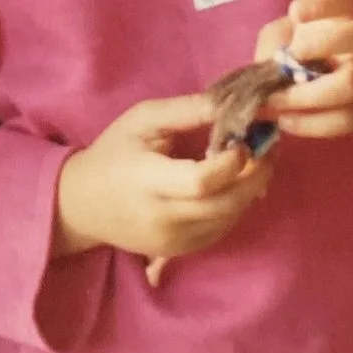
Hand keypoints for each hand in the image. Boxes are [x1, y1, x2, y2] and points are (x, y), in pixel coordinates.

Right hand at [53, 93, 271, 276]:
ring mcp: (174, 241)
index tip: (247, 138)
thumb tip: (230, 102)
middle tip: (270, 147)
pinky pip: (220, 229)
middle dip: (256, 176)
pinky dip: (235, 206)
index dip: (232, 162)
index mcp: (149, 181)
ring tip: (259, 160)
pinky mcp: (181, 251)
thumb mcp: (142, 119)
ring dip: (251, 190)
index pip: (201, 181)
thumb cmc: (114, 152)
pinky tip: (236, 182)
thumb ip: (186, 110)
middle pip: (225, 204)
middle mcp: (163, 218)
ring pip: (229, 219)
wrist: (82, 205)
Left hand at [254, 0, 352, 138]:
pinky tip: (285, 121)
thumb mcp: (287, 32)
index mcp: (345, 10)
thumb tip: (263, 69)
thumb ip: (274, 42)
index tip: (296, 15)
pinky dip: (311, 124)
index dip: (319, 6)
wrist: (352, 72)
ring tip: (273, 102)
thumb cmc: (308, 45)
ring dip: (305, 96)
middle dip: (323, 44)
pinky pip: (344, 120)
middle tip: (288, 59)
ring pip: (350, 84)